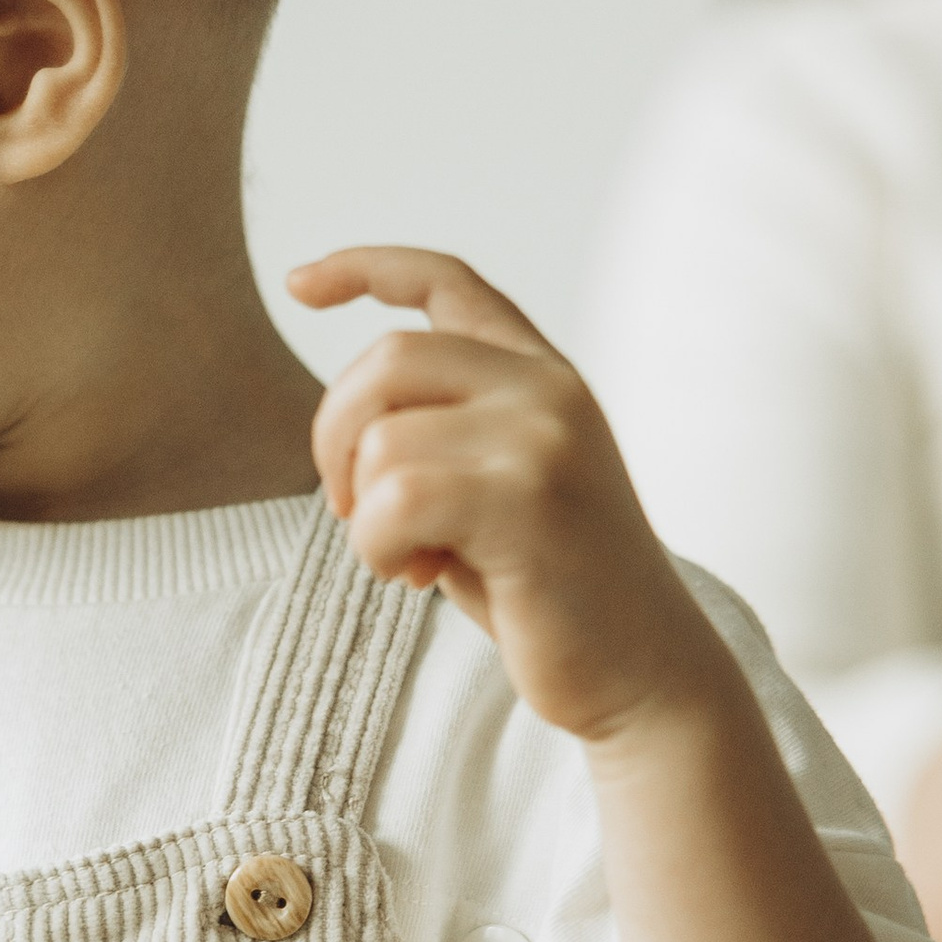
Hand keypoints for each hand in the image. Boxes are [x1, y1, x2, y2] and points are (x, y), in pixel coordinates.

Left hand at [289, 248, 722, 743]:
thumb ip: (442, 436)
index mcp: (543, 375)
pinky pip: (395, 498)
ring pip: (380, 441)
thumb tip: (347, 425)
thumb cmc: (553, 595)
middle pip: (384, 361)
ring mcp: (544, 437)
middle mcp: (549, 389)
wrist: (643, 675)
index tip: (298, 283)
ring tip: (412, 560)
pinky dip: (378, 547)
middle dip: (335, 440)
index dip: (365, 267)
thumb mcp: (496, 492)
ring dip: (365, 518)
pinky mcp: (528, 498)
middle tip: (358, 514)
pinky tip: (416, 577)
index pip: (446, 282)